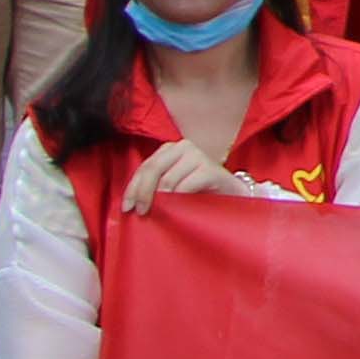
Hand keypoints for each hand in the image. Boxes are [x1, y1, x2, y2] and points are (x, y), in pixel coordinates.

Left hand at [119, 138, 242, 209]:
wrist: (232, 194)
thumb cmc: (199, 191)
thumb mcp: (172, 184)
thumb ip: (154, 184)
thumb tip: (131, 200)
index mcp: (170, 149)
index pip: (145, 167)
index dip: (133, 188)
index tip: (127, 207)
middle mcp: (183, 147)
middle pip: (153, 169)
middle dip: (143, 193)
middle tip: (141, 211)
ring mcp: (198, 156)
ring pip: (167, 179)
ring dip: (160, 199)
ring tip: (159, 212)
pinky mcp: (210, 169)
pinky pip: (185, 186)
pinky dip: (177, 198)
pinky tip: (177, 207)